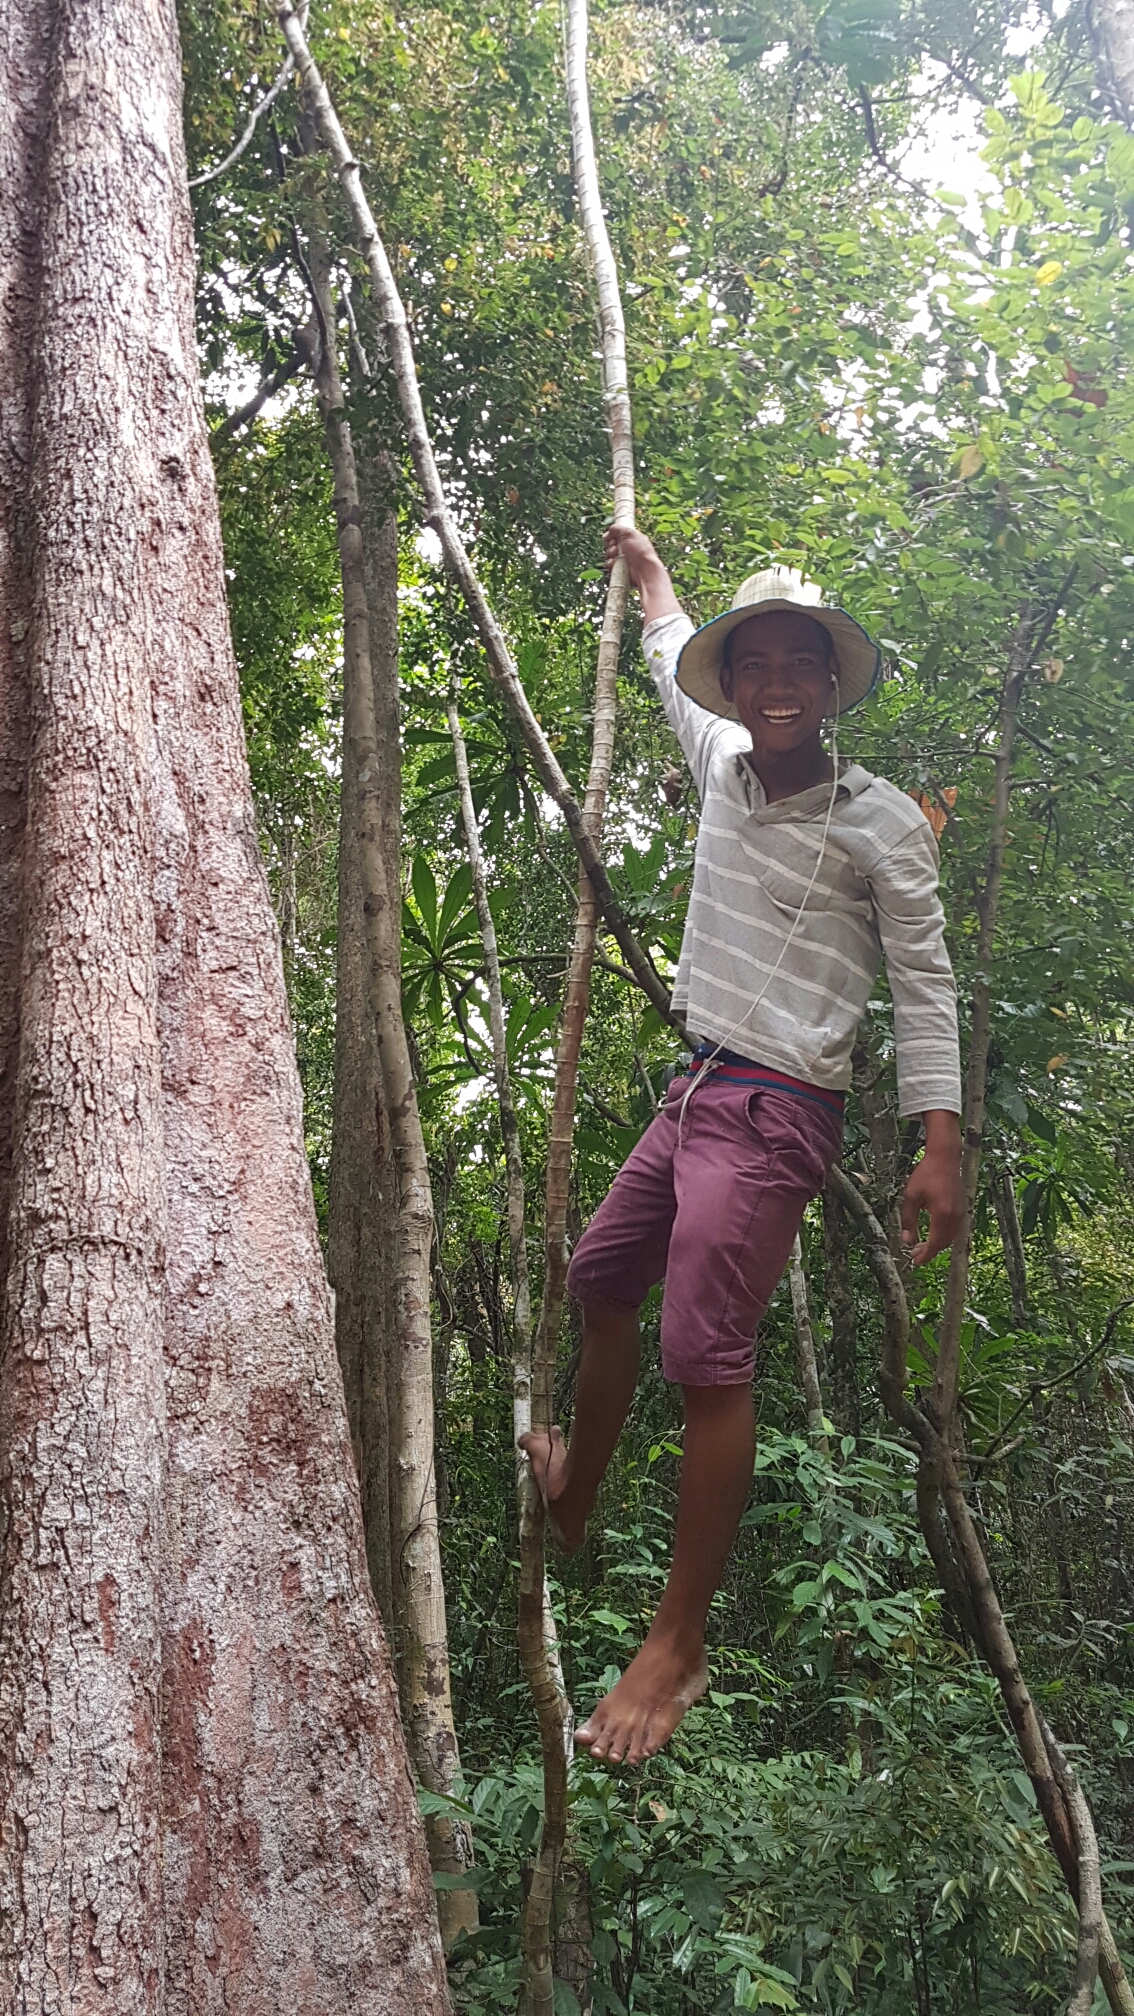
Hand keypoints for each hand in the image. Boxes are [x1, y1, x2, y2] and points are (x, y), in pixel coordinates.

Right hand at [602, 526, 681, 623]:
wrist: (644, 570)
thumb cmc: (640, 551)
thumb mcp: (629, 534)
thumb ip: (618, 529)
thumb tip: (611, 529)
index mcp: (632, 538)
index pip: (618, 534)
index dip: (611, 535)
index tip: (608, 537)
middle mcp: (628, 548)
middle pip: (612, 544)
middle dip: (610, 545)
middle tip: (614, 547)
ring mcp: (625, 558)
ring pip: (610, 554)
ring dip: (610, 554)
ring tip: (615, 555)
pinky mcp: (622, 568)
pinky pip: (611, 564)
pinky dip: (611, 564)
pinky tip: (613, 563)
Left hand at [900, 1111, 962, 1264]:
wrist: (944, 1157)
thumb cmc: (926, 1173)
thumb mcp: (911, 1196)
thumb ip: (908, 1219)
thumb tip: (906, 1239)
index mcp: (942, 1213)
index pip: (935, 1242)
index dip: (926, 1254)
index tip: (916, 1261)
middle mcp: (955, 1215)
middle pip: (944, 1242)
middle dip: (930, 1251)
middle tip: (914, 1254)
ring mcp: (961, 1211)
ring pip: (950, 1236)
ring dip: (937, 1244)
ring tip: (921, 1246)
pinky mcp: (962, 1207)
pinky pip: (954, 1228)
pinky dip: (944, 1235)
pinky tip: (932, 1234)